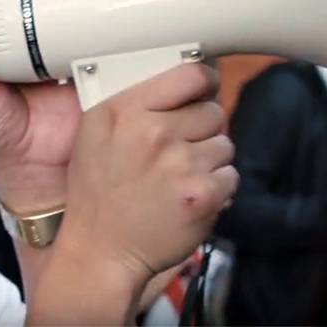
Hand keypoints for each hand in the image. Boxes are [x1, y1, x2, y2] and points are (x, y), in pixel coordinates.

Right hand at [57, 63, 237, 275]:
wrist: (101, 251)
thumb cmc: (98, 191)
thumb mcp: (96, 132)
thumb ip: (135, 102)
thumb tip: (186, 77)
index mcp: (125, 110)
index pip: (190, 74)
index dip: (204, 82)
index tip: (203, 91)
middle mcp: (152, 132)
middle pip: (212, 110)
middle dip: (201, 129)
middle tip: (176, 151)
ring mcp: (181, 163)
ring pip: (224, 144)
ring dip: (209, 160)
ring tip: (177, 178)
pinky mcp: (203, 194)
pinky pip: (230, 176)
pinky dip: (216, 188)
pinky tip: (187, 197)